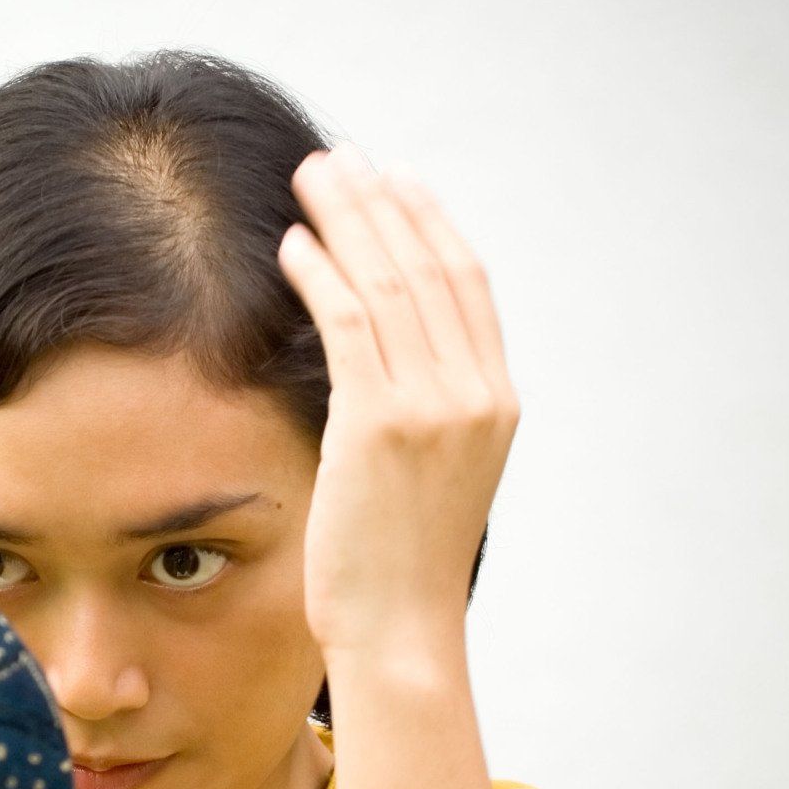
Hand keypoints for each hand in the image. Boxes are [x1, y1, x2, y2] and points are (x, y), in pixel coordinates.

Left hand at [277, 144, 519, 654]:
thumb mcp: (433, 473)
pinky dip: (320, 276)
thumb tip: (381, 358)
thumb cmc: (401, 563)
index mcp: (496, 400)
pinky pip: (350, 325)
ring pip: (389, 284)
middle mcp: (476, 394)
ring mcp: (434, 408)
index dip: (429, 221)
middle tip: (339, 156)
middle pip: (428, 267)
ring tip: (309, 177)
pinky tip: (292, 245)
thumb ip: (424, 408)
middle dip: (381, 203)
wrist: (402, 631)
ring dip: (346, 220)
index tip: (395, 178)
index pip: (468, 282)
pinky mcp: (381, 425)